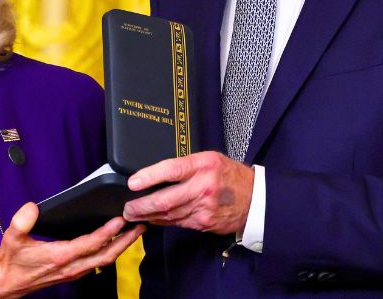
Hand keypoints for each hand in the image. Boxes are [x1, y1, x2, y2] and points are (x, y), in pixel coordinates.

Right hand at [0, 202, 143, 298]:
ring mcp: (74, 271)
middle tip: (140, 225)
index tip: (120, 219)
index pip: (91, 244)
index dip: (107, 232)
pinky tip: (115, 242)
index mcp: (60, 256)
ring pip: (105, 260)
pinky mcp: (73, 272)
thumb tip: (32, 207)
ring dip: (121, 246)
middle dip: (126, 240)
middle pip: (106, 255)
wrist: (7, 284)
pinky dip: (111, 251)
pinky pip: (98, 262)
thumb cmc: (11, 262)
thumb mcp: (12, 238)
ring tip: (134, 232)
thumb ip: (22, 221)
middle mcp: (71, 266)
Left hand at [122, 151, 253, 234]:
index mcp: (204, 165)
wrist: (255, 199)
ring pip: (168, 214)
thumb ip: (186, 165)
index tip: (132, 182)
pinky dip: (162, 221)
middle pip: (166, 199)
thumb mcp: (210, 159)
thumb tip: (156, 173)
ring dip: (147, 215)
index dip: (149, 176)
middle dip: (141, 205)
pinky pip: (177, 222)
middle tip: (127, 207)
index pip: (172, 170)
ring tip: (133, 214)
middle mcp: (204, 187)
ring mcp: (204, 208)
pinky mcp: (203, 223)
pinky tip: (151, 219)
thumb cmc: (229, 175)